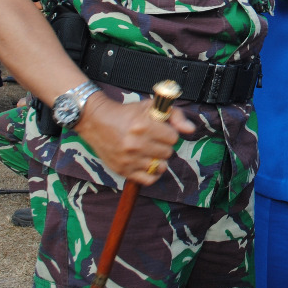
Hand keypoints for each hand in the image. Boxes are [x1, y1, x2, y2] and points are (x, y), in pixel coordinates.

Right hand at [74, 94, 196, 185]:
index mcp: (144, 126)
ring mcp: (129, 159)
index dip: (169, 133)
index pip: (174, 137)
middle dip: (164, 145)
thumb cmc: (127, 113)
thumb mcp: (151, 107)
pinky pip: (148, 180)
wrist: (97, 122)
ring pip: (160, 167)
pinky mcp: (123, 170)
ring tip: (151, 151)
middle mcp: (136, 144)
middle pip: (168, 152)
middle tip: (154, 140)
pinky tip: (148, 164)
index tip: (161, 130)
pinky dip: (152, 174)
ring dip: (158, 159)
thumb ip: (175, 116)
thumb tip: (191, 129)